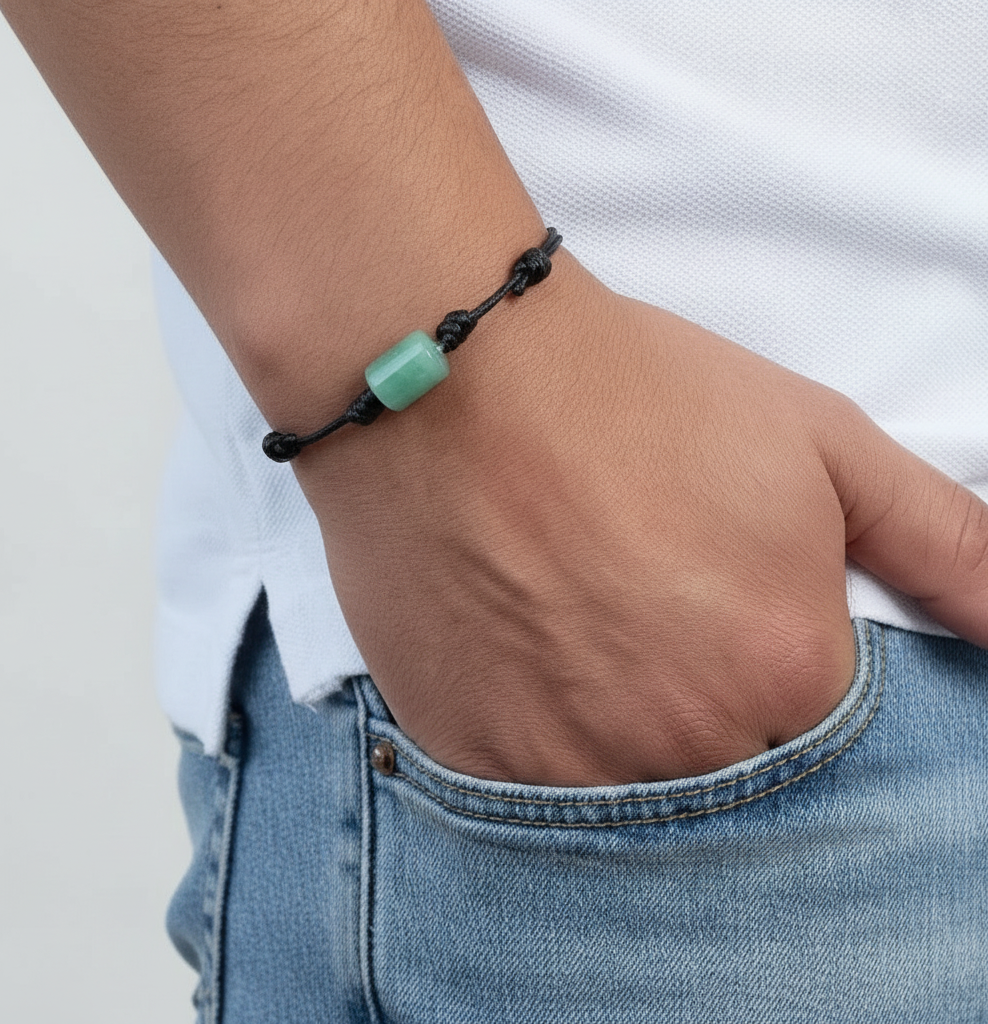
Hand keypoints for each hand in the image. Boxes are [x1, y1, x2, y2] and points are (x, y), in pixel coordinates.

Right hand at [298, 253, 987, 786]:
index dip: (779, 673)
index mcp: (785, 673)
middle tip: (649, 614)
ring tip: (587, 632)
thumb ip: (946, 546)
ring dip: (623, 732)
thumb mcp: (818, 444)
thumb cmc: (635, 397)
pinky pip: (531, 796)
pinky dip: (542, 739)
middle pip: (729, 779)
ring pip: (631, 799)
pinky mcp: (472, 757)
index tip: (727, 619)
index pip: (828, 743)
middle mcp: (683, 742)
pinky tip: (529, 654)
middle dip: (708, 708)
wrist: (456, 379)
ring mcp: (568, 764)